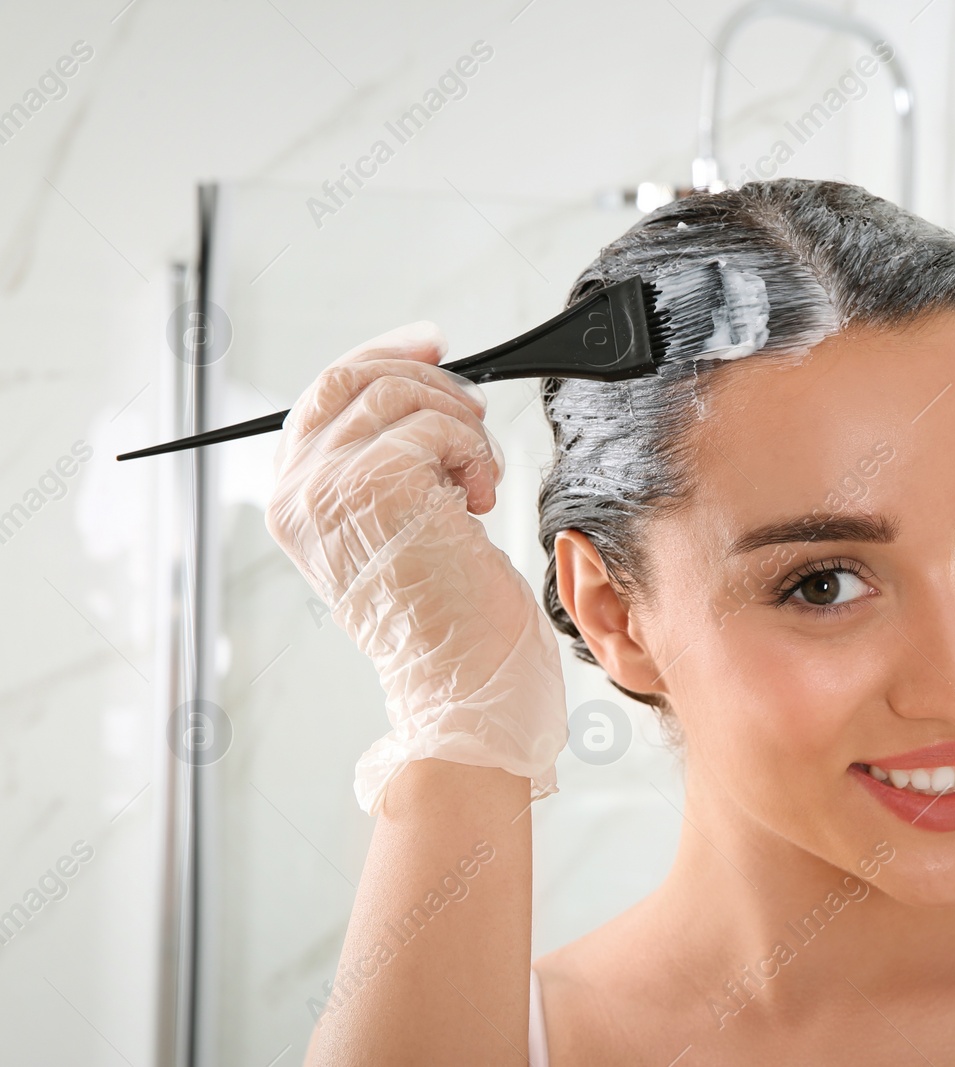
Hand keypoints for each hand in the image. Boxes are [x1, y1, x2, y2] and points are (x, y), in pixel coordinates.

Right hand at [265, 321, 566, 812]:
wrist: (463, 684)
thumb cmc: (449, 622)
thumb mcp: (401, 528)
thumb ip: (387, 464)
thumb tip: (421, 385)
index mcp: (295, 503)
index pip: (325, 394)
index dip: (383, 356)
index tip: (432, 343)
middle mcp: (297, 493)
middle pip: (355, 377)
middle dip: (428, 383)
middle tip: (472, 423)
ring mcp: (330, 488)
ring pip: (404, 396)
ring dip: (462, 430)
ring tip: (476, 487)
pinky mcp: (377, 486)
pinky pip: (437, 425)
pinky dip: (476, 456)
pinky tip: (479, 505)